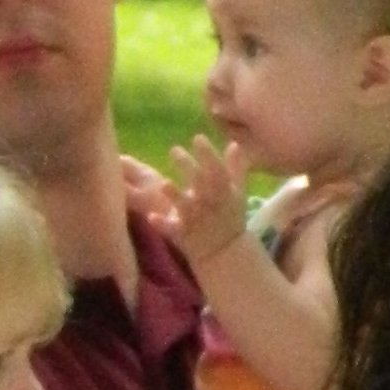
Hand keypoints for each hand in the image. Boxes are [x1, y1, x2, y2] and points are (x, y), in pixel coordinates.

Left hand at [142, 133, 251, 261]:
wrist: (226, 252)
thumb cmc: (231, 217)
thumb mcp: (238, 193)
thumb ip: (236, 168)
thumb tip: (233, 144)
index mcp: (223, 192)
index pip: (216, 169)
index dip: (207, 153)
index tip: (197, 137)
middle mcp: (209, 204)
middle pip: (198, 182)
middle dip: (187, 166)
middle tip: (174, 150)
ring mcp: (196, 220)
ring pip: (184, 206)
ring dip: (174, 195)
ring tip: (163, 183)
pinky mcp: (183, 235)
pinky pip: (171, 230)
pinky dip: (162, 224)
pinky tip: (151, 216)